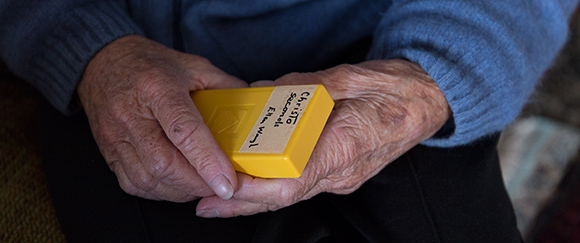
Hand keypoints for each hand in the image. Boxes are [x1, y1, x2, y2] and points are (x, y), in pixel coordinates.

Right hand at [78, 35, 247, 201]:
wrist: (102, 62)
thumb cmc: (148, 64)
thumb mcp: (193, 65)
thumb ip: (224, 87)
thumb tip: (253, 109)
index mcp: (156, 87)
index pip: (184, 131)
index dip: (208, 161)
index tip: (228, 182)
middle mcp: (131, 113)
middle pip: (165, 163)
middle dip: (198, 183)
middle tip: (222, 187)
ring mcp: (115, 135)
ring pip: (148, 179)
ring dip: (181, 191)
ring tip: (202, 186)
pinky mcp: (108, 152)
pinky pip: (133, 183)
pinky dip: (160, 191)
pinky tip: (177, 185)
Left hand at [196, 59, 449, 216]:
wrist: (429, 102)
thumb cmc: (396, 91)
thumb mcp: (351, 77)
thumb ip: (306, 86)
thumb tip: (267, 91)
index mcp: (344, 149)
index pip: (292, 183)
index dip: (253, 191)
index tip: (223, 190)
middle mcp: (341, 171)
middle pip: (284, 196)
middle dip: (242, 204)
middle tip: (206, 204)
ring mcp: (342, 175)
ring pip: (291, 192)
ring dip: (255, 197)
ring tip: (221, 194)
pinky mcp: (340, 170)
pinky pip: (301, 182)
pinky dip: (273, 183)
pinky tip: (255, 176)